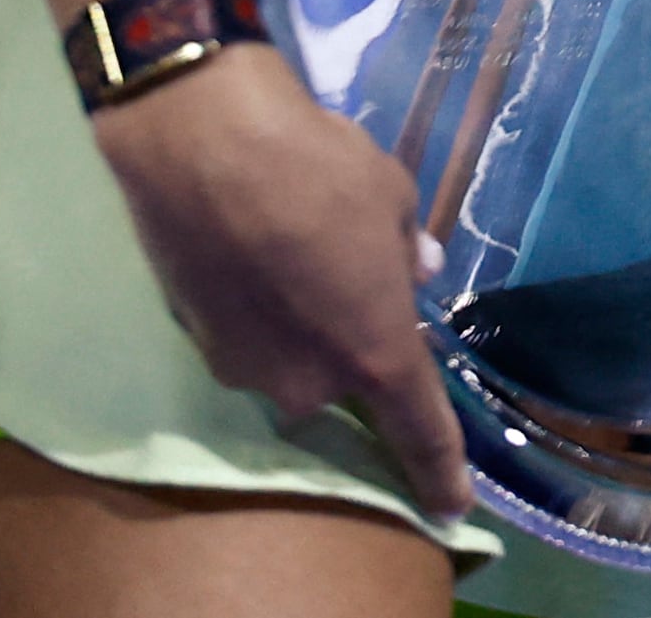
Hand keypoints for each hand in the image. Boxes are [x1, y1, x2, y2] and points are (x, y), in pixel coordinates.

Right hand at [89, 47, 472, 521]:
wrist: (204, 145)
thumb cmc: (319, 168)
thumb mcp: (391, 197)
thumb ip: (407, 249)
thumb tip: (415, 270)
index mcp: (374, 354)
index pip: (418, 432)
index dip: (438, 471)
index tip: (452, 505)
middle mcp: (310, 383)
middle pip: (344, 381)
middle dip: (349, 339)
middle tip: (344, 271)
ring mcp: (247, 372)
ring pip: (290, 361)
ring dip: (297, 324)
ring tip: (288, 251)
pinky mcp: (198, 346)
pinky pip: (247, 341)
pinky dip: (255, 312)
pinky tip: (248, 256)